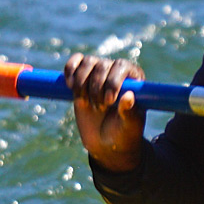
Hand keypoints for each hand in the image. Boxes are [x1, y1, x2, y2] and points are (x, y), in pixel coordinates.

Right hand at [64, 53, 146, 171]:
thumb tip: (129, 96)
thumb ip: (130, 113)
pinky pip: (74, 62)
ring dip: (82, 83)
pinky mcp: (82, 75)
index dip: (112, 81)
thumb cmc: (123, 132)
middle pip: (102, 65)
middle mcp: (117, 71)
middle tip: (99, 108)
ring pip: (87, 62)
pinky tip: (70, 86)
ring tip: (86, 103)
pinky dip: (70, 71)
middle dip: (96, 87)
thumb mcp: (130, 126)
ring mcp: (99, 71)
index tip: (108, 101)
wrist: (106, 142)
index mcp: (134, 79)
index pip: (122, 66)